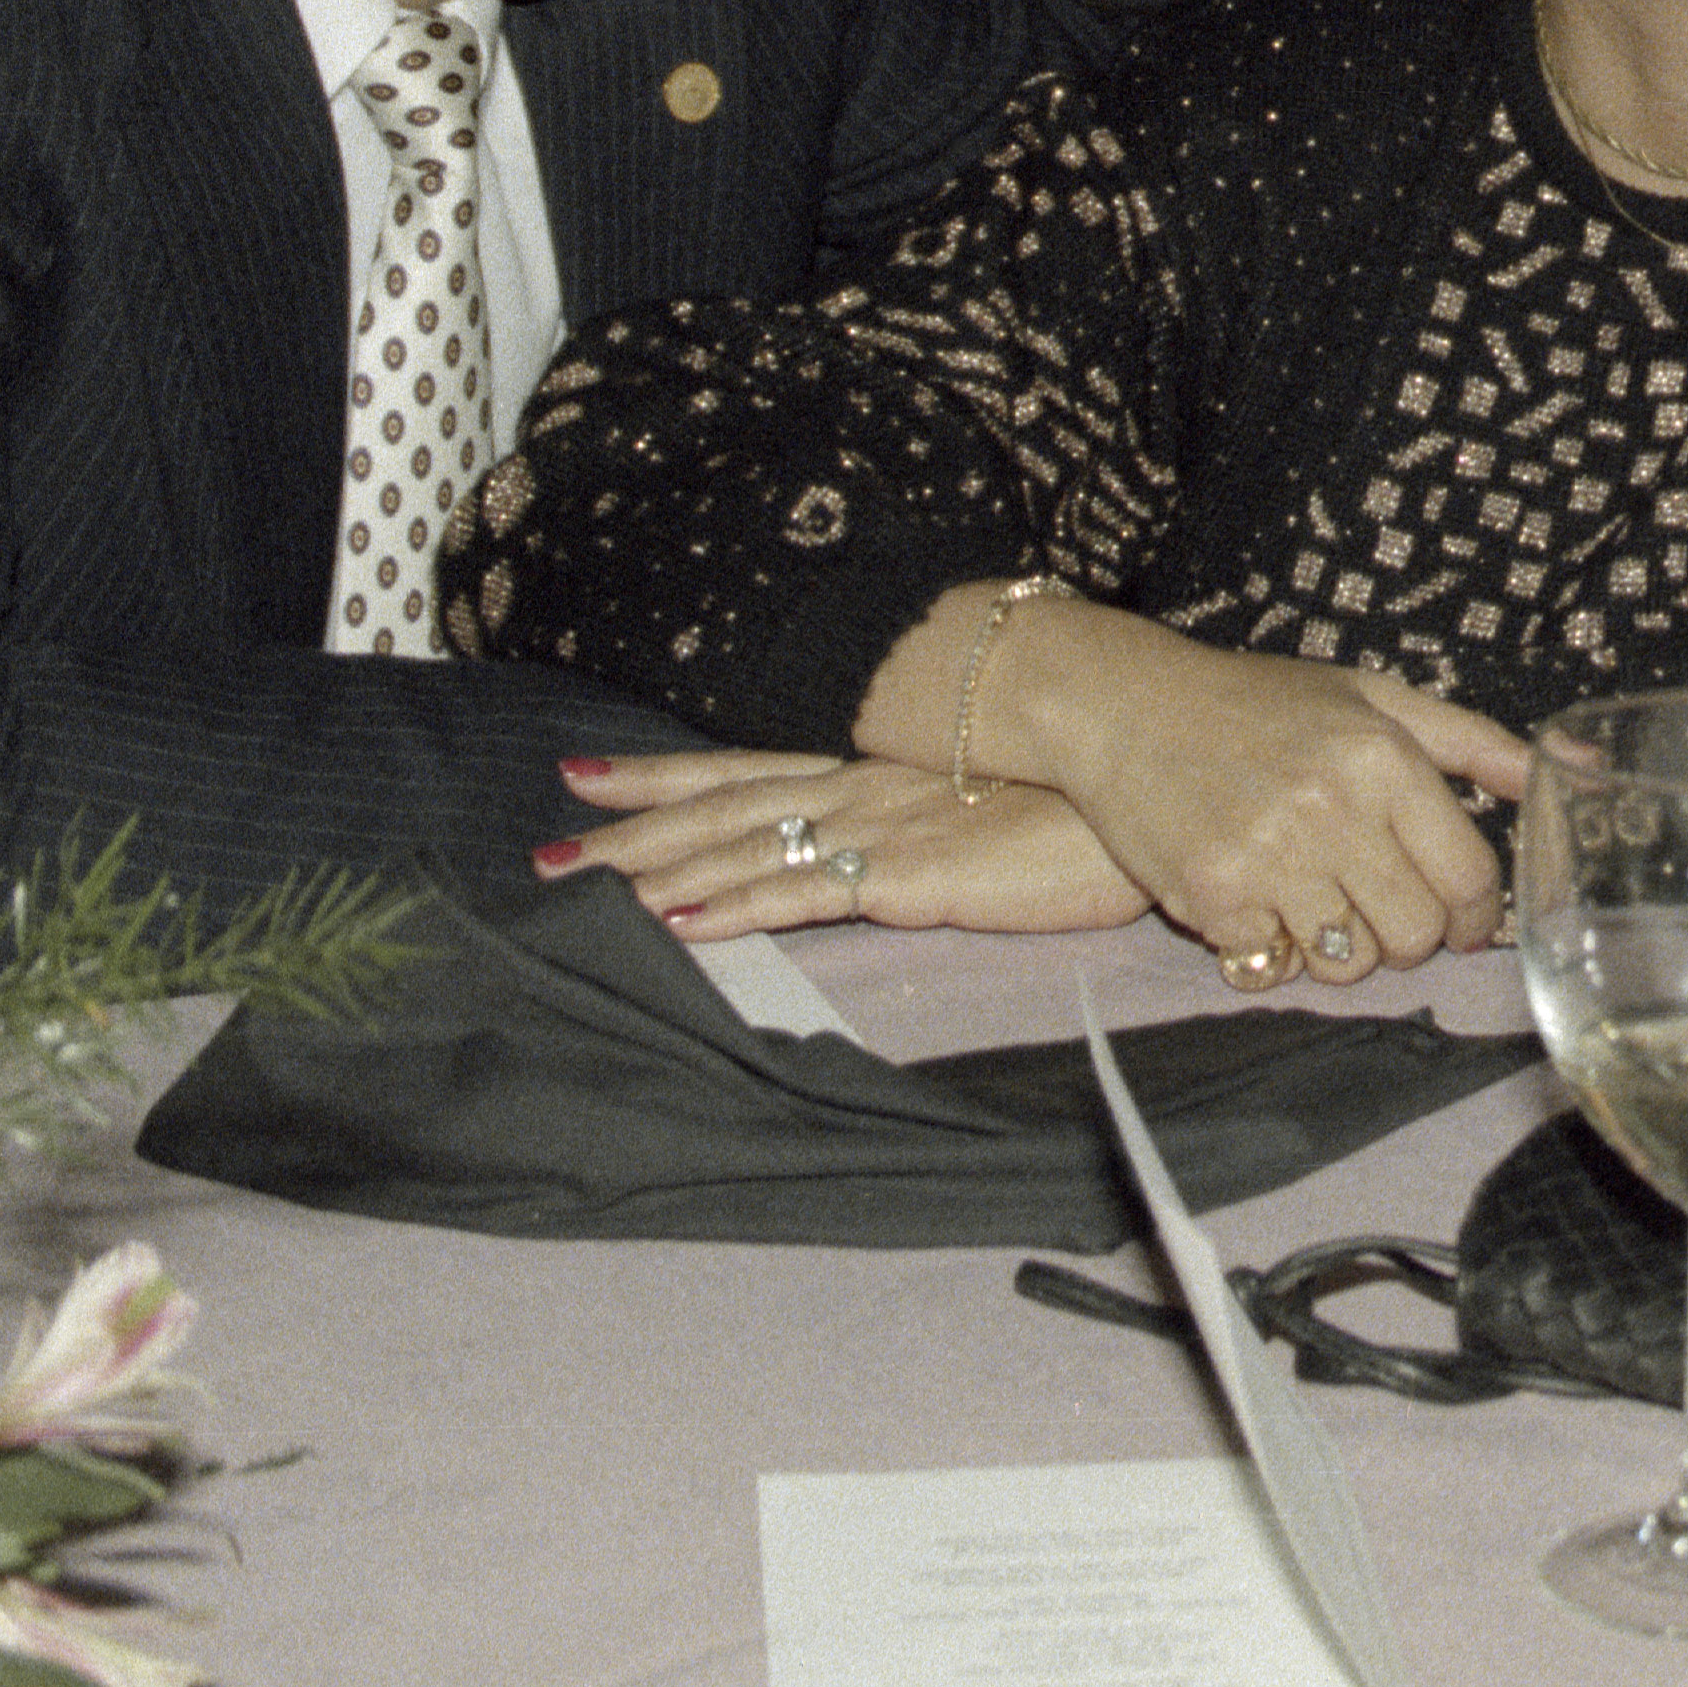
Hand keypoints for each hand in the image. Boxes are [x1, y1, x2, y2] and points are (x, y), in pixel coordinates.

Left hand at [549, 750, 1146, 939]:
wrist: (1147, 785)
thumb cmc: (1082, 796)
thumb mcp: (989, 792)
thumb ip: (933, 806)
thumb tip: (907, 827)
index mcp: (874, 767)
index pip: (744, 765)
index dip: (660, 774)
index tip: (583, 776)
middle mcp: (861, 784)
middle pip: (718, 804)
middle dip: (623, 831)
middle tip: (539, 856)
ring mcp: (880, 825)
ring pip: (742, 844)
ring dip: (653, 871)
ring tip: (576, 892)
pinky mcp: (911, 874)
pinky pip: (805, 891)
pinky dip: (735, 903)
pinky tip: (680, 921)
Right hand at [1057, 648, 1530, 991]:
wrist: (1122, 706)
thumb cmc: (1256, 702)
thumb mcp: (1371, 697)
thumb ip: (1471, 742)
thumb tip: (1567, 767)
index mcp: (1383, 756)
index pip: (1470, 876)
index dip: (1478, 916)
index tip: (1464, 921)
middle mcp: (1332, 808)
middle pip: (1415, 934)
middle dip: (1411, 940)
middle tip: (1385, 914)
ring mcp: (1269, 857)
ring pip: (1348, 962)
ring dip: (1343, 950)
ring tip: (1319, 904)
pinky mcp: (1211, 898)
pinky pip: (1274, 967)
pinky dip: (1272, 949)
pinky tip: (1259, 903)